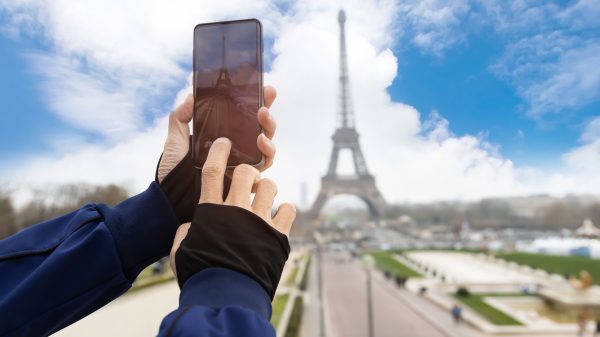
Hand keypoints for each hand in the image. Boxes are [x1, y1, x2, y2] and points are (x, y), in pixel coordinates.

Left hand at [157, 86, 277, 182]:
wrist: (171, 201)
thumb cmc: (172, 173)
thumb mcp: (175, 143)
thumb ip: (180, 119)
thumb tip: (191, 97)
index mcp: (222, 138)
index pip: (244, 118)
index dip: (256, 102)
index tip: (264, 88)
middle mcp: (236, 151)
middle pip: (260, 130)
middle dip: (267, 116)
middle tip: (264, 106)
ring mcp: (242, 166)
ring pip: (266, 146)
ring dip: (268, 132)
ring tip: (262, 123)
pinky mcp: (246, 182)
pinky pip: (264, 166)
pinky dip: (267, 154)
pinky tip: (261, 144)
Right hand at [169, 138, 295, 296]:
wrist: (225, 295)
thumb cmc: (199, 273)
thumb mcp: (181, 249)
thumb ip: (187, 230)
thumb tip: (191, 223)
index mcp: (210, 210)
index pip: (214, 171)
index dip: (219, 152)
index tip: (224, 142)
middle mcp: (236, 210)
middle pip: (246, 173)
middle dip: (248, 172)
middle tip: (248, 181)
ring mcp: (259, 220)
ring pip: (270, 186)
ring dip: (268, 190)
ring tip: (264, 200)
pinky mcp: (278, 235)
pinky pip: (289, 209)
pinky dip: (286, 209)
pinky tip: (281, 214)